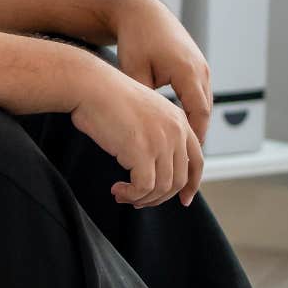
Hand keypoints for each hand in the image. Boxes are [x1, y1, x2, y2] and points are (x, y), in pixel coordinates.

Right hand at [67, 58, 204, 207]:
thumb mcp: (143, 113)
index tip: (182, 199)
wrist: (90, 86)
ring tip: (124, 195)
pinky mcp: (143, 152)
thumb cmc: (106, 98)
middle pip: (180, 179)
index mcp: (179, 120)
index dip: (191, 184)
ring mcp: (161, 142)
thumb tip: (153, 168)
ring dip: (142, 199)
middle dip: (160, 197)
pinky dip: (130, 195)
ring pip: (162, 188)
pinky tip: (117, 190)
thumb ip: (156, 134)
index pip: (197, 160)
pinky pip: (143, 188)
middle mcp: (176, 131)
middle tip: (139, 201)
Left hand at [111, 0, 213, 152]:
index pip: (198, 112)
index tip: (186, 158)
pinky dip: (193, 109)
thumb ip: (142, 98)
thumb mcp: (134, 70)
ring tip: (186, 148)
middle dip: (197, 135)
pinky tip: (180, 125)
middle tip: (188, 160)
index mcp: (187, 70)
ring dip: (196, 123)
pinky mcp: (195, 63)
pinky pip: (199, 92)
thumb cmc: (135, 38)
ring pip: (203, 102)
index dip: (194, 136)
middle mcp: (200, 68)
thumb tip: (143, 126)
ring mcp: (200, 65)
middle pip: (205, 110)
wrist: (142, 11)